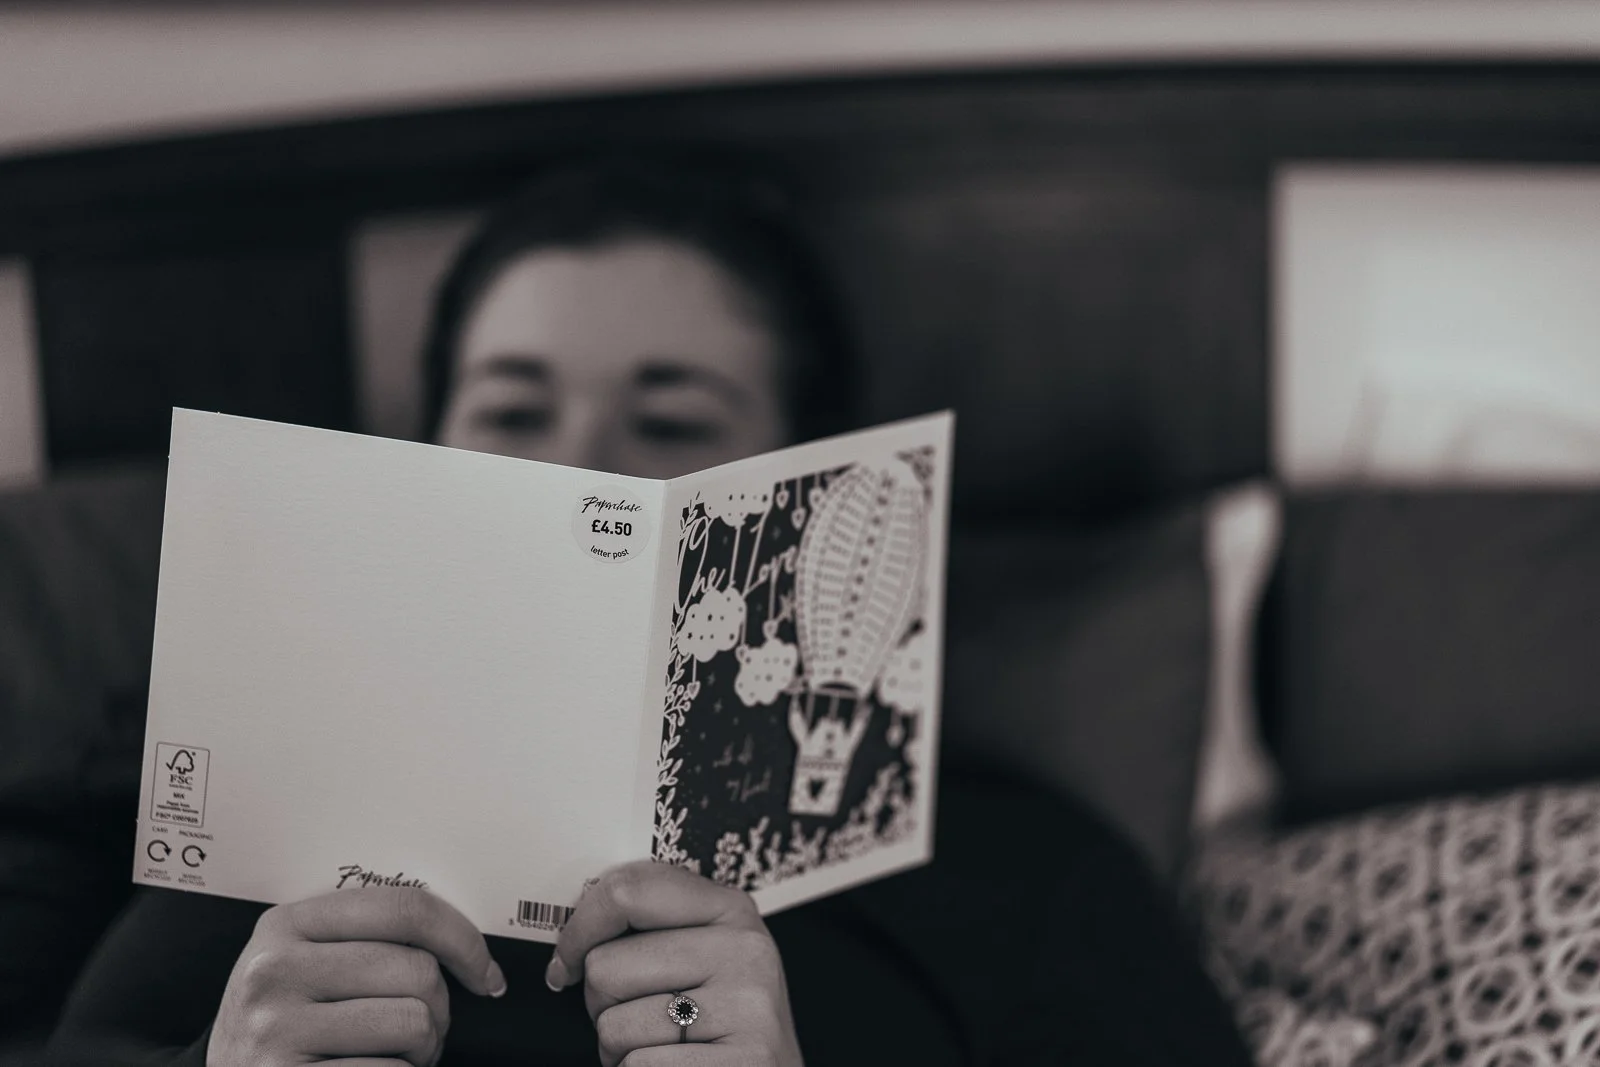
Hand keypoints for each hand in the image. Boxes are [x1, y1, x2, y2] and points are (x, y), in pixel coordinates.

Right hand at [208, 886, 507, 1066]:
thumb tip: (462, 945)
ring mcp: (276, 1029)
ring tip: (391, 1055)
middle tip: (418, 1031)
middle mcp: (274, 972)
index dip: (463, 940)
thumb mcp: (302, 965)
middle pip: (418, 970)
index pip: (405, 909)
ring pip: (415, 1023)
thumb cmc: (278, 1027)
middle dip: (438, 1008)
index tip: (483, 971)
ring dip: (422, 1049)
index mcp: (285, 926)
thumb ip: (362, 939)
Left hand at [547, 860, 803, 1066]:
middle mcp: (745, 951)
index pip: (629, 890)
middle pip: (606, 966)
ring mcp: (747, 1009)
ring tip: (661, 1049)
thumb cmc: (722, 1026)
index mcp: (731, 910)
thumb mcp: (704, 958)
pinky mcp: (740, 1064)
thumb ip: (654, 931)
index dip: (579, 929)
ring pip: (614, 1026)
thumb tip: (571, 938)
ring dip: (620, 1051)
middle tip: (639, 1020)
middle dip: (602, 1005)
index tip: (567, 960)